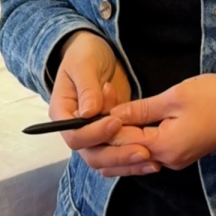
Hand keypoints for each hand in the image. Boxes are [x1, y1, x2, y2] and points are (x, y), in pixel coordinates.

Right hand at [49, 31, 160, 177]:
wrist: (98, 51)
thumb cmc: (85, 54)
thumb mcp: (84, 64)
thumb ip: (87, 88)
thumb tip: (89, 114)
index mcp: (62, 113)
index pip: (74, 136)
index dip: (95, 134)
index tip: (116, 122)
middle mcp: (76, 130)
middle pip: (92, 154)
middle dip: (118, 155)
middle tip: (143, 150)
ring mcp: (94, 135)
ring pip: (107, 161)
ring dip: (128, 163)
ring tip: (152, 160)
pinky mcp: (111, 136)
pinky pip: (119, 155)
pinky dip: (134, 162)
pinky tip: (153, 161)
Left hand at [110, 74, 215, 168]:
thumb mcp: (175, 97)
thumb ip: (141, 109)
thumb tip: (113, 115)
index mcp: (165, 148)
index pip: (121, 141)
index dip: (105, 122)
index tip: (95, 102)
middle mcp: (168, 160)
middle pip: (125, 153)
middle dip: (109, 133)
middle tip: (100, 106)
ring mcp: (176, 159)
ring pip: (136, 152)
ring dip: (122, 135)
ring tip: (111, 110)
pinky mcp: (181, 152)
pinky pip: (150, 149)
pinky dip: (137, 137)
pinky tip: (130, 119)